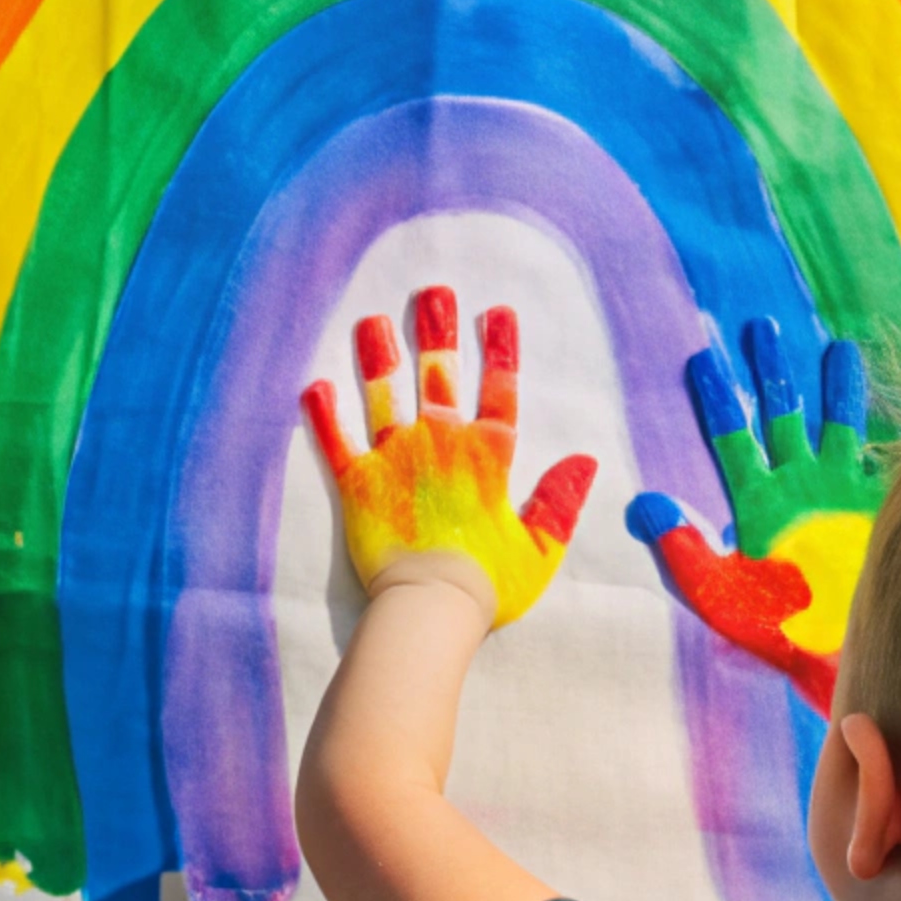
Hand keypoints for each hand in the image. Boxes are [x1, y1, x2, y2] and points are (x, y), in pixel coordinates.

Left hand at [302, 286, 597, 627]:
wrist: (430, 606)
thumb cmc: (489, 583)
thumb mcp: (541, 547)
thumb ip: (560, 501)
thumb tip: (585, 462)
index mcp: (488, 457)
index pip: (499, 390)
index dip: (500, 350)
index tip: (498, 312)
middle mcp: (441, 445)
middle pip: (439, 377)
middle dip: (437, 332)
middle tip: (433, 293)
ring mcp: (396, 460)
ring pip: (385, 396)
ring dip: (379, 357)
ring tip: (372, 322)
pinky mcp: (358, 484)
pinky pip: (337, 442)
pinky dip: (325, 415)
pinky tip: (315, 387)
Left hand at [625, 315, 883, 713]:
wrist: (839, 656)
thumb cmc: (775, 632)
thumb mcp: (718, 594)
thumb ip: (680, 552)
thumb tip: (639, 505)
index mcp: (756, 503)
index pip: (732, 439)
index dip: (718, 400)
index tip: (703, 359)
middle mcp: (796, 487)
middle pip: (779, 415)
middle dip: (770, 372)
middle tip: (758, 324)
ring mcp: (838, 491)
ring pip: (831, 422)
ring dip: (828, 384)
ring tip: (827, 343)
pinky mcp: (878, 501)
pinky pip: (878, 447)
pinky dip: (878, 414)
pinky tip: (883, 383)